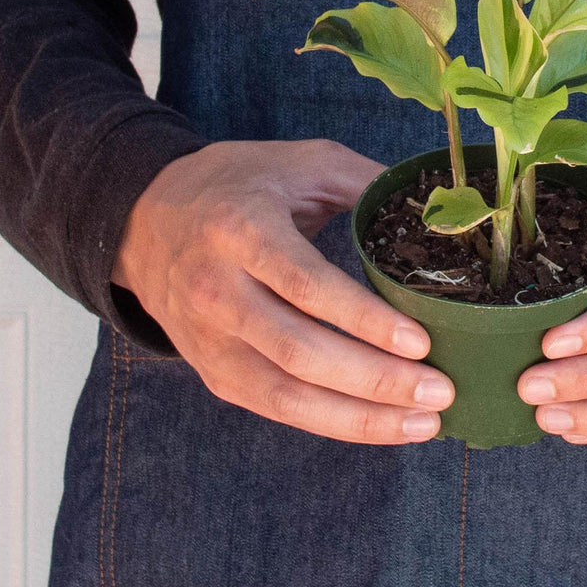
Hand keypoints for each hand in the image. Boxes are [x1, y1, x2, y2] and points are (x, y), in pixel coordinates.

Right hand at [112, 139, 453, 443]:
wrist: (146, 218)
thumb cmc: (240, 184)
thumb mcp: (300, 162)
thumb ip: (364, 181)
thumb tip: (438, 211)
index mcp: (240, 229)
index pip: (305, 285)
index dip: (363, 319)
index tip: (420, 342)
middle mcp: (217, 290)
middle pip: (298, 351)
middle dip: (375, 380)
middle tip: (440, 390)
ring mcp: (209, 339)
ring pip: (286, 395)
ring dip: (359, 418)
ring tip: (424, 421)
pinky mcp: (212, 371)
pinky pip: (275, 408)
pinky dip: (332, 423)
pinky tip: (381, 424)